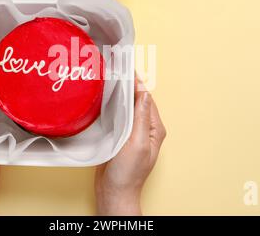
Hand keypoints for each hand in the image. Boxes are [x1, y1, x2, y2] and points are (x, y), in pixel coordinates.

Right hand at [95, 77, 165, 214]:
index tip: (127, 67)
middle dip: (130, 84)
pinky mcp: (121, 137)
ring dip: (121, 94)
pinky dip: (114, 105)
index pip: (146, 98)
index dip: (137, 82)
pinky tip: (106, 99)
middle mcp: (145, 129)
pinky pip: (119, 116)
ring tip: (112, 78)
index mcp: (154, 128)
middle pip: (138, 100)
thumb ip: (140, 117)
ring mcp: (133, 133)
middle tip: (118, 67)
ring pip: (128, 107)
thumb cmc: (128, 173)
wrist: (114, 192)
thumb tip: (144, 93)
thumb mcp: (136, 143)